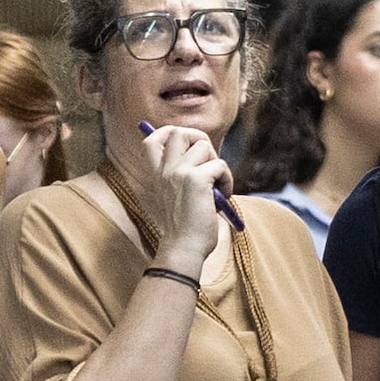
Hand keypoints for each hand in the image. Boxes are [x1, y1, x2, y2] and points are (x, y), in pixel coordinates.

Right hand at [116, 118, 229, 276]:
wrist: (184, 248)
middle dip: (198, 140)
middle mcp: (166, 169)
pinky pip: (220, 165)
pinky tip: (222, 197)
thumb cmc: (185, 227)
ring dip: (217, 164)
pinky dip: (227, 180)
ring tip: (216, 187)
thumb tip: (205, 154)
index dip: (169, 133)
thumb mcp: (176, 196)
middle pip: (179, 132)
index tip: (186, 145)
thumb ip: (183, 175)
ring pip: (205, 146)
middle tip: (207, 163)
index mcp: (157, 174)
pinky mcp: (196, 180)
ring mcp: (179, 172)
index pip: (152, 138)